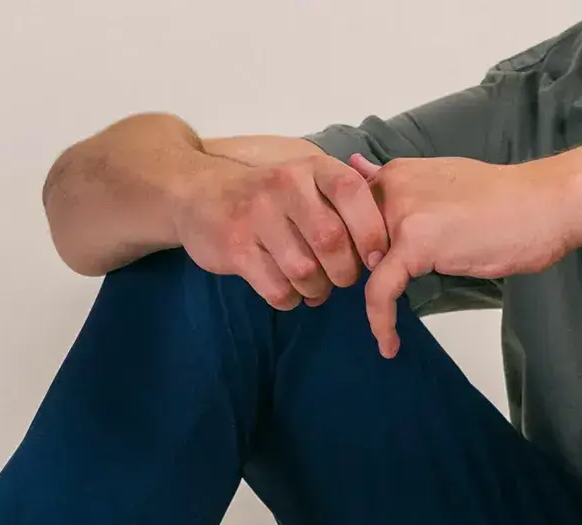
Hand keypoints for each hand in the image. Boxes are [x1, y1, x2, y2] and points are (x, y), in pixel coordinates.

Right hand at [171, 154, 389, 310]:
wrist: (197, 195)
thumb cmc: (267, 196)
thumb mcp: (305, 181)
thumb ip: (342, 203)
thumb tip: (384, 249)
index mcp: (310, 168)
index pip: (353, 193)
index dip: (372, 230)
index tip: (377, 258)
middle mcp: (284, 186)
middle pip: (331, 240)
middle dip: (344, 272)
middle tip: (342, 278)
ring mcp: (256, 216)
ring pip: (304, 270)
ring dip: (316, 289)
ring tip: (314, 287)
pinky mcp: (235, 248)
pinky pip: (277, 289)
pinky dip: (290, 299)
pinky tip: (288, 291)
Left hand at [352, 153, 577, 357]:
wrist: (548, 202)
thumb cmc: (508, 200)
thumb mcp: (445, 184)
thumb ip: (404, 190)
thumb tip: (363, 172)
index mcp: (396, 173)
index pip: (346, 215)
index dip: (347, 252)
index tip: (354, 280)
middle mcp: (391, 187)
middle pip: (345, 242)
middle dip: (350, 278)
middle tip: (367, 308)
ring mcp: (402, 213)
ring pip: (358, 267)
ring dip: (363, 303)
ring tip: (379, 331)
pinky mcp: (416, 243)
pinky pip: (381, 291)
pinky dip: (380, 321)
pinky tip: (389, 343)